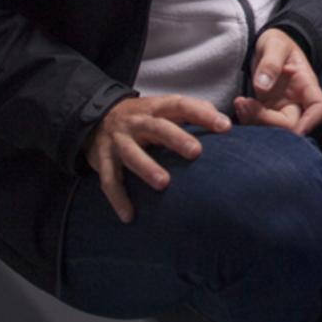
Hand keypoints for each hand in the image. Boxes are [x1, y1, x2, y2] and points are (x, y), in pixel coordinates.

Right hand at [84, 94, 231, 222]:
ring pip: (132, 154)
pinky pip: (109, 181)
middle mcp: (138, 121)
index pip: (182, 105)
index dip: (204, 115)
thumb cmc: (143, 117)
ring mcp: (118, 140)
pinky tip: (130, 216)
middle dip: (177, 139)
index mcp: (157, 107)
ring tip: (164, 184)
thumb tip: (223, 121)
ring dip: (147, 168)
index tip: (226, 127)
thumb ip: (193, 111)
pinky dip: (118, 199)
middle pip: (158, 127)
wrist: (95, 116)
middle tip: (196, 152)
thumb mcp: (164, 107)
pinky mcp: (102, 159)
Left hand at [234, 28, 321, 135]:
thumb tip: (262, 86)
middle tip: (244, 103)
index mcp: (307, 85)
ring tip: (240, 102)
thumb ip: (271, 62)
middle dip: (267, 121)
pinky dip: (249, 119)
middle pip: (293, 126)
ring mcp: (283, 109)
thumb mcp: (275, 44)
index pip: (320, 109)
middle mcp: (298, 101)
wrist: (267, 47)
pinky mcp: (269, 112)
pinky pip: (261, 124)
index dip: (311, 122)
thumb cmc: (277, 42)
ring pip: (274, 129)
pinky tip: (240, 104)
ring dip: (255, 121)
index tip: (289, 126)